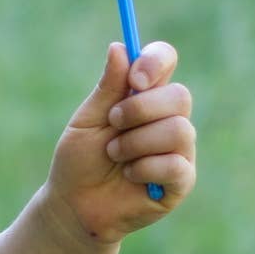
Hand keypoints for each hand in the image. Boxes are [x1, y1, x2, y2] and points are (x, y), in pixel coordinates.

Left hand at [44, 41, 197, 245]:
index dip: (155, 62)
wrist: (73, 207)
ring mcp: (178, 150)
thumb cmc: (79, 162)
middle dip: (141, 109)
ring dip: (137, 142)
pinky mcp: (181, 181)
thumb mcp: (87, 120)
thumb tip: (120, 46)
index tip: (134, 78)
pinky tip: (129, 176)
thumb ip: (107, 88)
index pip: (165, 61)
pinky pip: (175, 165)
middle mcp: (168, 119)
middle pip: (179, 96)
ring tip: (114, 155)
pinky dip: (144, 168)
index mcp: (145, 96)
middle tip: (113, 123)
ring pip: (179, 130)